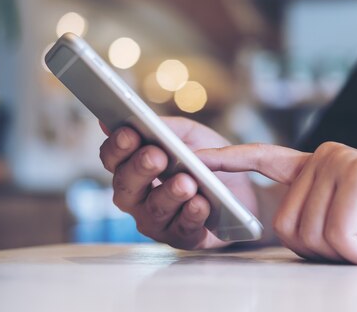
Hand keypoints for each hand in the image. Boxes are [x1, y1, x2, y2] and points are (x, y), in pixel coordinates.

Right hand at [98, 117, 257, 249]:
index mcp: (133, 168)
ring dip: (170, 194)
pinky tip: (201, 203)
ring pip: (154, 211)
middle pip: (125, 187)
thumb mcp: (190, 135)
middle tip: (157, 156)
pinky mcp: (183, 238)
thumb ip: (165, 128)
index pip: (112, 159)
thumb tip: (131, 118)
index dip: (117, 147)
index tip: (130, 133)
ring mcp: (157, 221)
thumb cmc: (208, 159)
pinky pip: (182, 230)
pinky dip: (192, 215)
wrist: (243, 187)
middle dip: (140, 169)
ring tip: (186, 182)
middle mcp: (137, 198)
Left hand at [197, 142, 356, 264]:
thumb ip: (315, 219)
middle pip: (285, 226)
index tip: (194, 158)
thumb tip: (282, 230)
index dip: (226, 159)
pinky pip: (340, 235)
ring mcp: (342, 161)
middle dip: (321, 252)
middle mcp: (324, 156)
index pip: (261, 158)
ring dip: (346, 254)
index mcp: (316, 166)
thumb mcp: (349, 226)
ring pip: (311, 234)